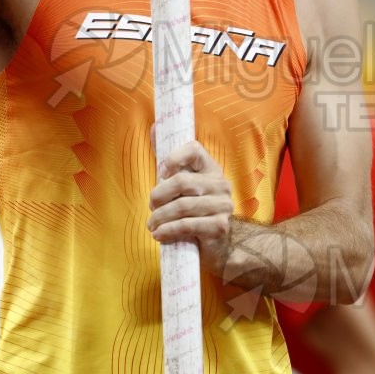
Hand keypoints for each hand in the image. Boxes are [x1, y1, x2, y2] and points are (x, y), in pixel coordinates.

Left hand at [147, 139, 233, 275]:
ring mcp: (223, 206)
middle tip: (151, 207)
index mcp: (211, 169)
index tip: (160, 173)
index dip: (173, 158)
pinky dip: (168, 231)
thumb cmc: (196, 212)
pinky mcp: (219, 226)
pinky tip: (159, 235)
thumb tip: (154, 127)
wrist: (220, 246)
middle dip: (159, 196)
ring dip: (160, 217)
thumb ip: (170, 161)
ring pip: (182, 206)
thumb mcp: (184, 186)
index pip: (194, 149)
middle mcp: (221, 184)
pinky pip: (187, 225)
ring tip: (152, 225)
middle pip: (182, 181)